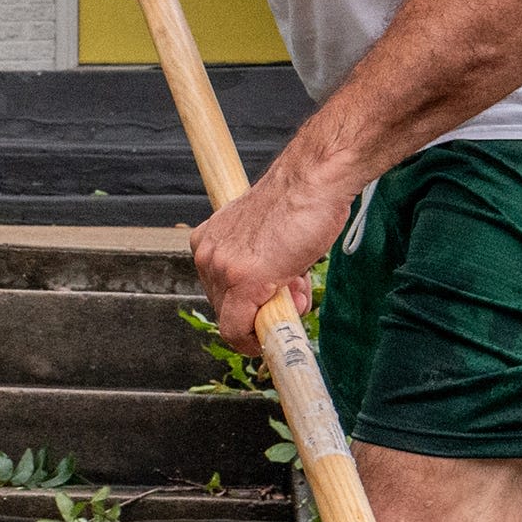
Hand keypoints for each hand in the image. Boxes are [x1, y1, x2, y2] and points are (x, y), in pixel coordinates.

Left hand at [188, 157, 352, 362]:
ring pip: (235, 322)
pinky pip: (238, 330)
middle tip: (294, 293)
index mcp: (210, 241)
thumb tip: (273, 301)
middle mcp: (208, 254)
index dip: (249, 305)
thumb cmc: (300, 204)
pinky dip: (258, 340)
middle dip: (261, 311)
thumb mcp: (268, 238)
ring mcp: (223, 268)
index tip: (269, 306)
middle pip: (225, 309)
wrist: (314, 182)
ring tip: (298, 287)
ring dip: (271, 318)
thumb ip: (261, 268)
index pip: (220, 292)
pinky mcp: (243, 281)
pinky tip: (286, 317)